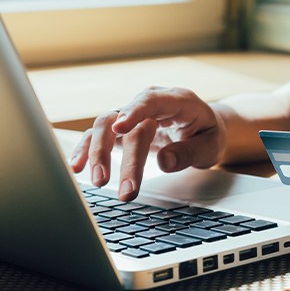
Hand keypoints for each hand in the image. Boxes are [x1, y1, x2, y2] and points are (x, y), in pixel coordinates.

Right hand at [70, 87, 226, 200]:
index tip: (121, 129)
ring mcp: (135, 114)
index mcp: (178, 101)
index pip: (152, 100)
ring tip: (99, 181)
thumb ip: (190, 152)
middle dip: (123, 157)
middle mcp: (151, 104)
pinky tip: (78, 166)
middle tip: (126, 190)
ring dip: (98, 152)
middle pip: (127, 122)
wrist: (203, 130)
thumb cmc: (208, 135)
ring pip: (106, 125)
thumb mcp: (211, 145)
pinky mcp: (124, 128)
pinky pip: (101, 135)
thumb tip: (164, 162)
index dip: (135, 111)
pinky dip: (88, 149)